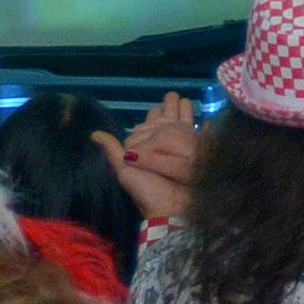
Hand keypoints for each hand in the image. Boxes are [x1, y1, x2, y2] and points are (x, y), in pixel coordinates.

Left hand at [93, 93, 199, 222]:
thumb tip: (95, 134)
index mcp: (148, 147)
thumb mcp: (126, 170)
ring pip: (185, 125)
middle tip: (173, 95)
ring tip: (186, 99)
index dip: (154, 114)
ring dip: (186, 112)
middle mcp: (167, 146)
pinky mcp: (200, 153)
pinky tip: (209, 119)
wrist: (174, 209)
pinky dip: (206, 127)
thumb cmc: (148, 190)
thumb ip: (114, 150)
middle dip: (171, 108)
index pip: (150, 125)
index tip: (159, 104)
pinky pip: (202, 136)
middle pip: (169, 122)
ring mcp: (185, 149)